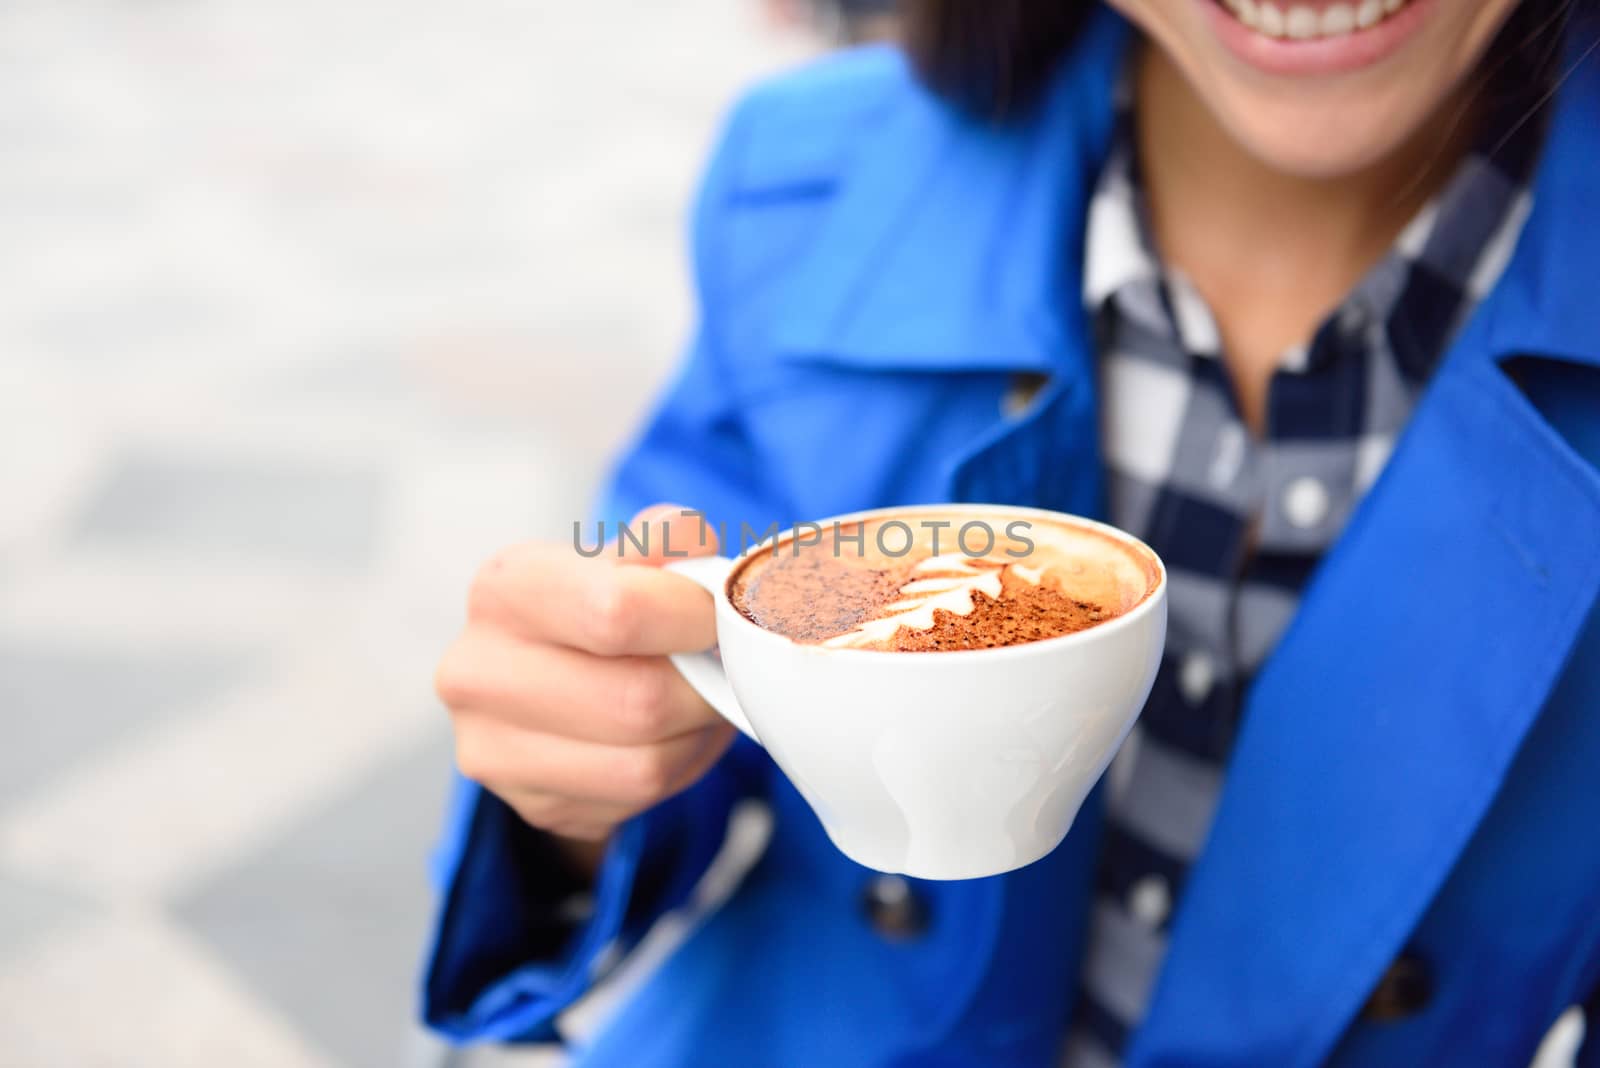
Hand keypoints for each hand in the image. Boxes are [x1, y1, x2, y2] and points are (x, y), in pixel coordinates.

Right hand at [434, 505, 733, 871]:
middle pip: (638, 700)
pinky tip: (665, 737)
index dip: (690, 616)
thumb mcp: (623, 558)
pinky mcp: (530, 805)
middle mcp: (478, 672)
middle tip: (719, 667)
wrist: (546, 682)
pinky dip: (674, 770)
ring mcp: (492, 749)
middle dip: (703, 686)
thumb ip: (665, 543)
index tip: (717, 615)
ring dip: (693, 734)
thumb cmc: (592, 609)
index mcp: (505, 588)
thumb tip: (699, 551)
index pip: (615, 611)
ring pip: (644, 765)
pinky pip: (636, 802)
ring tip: (693, 700)